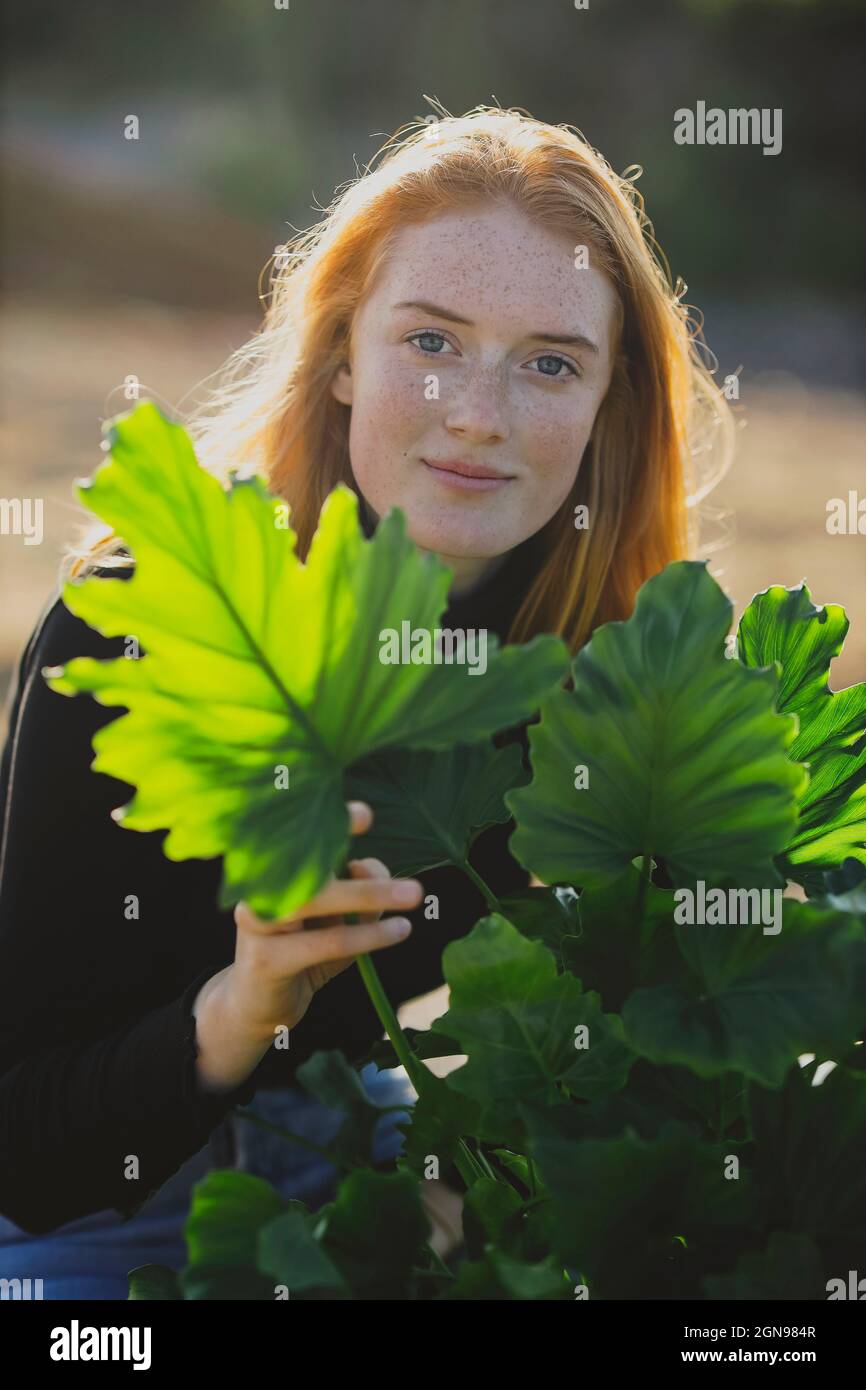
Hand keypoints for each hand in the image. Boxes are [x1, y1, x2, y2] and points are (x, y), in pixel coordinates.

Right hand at [217, 801, 422, 1045]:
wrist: (258, 1009)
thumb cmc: (303, 956)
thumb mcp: (340, 922)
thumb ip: (361, 895)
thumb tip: (368, 868)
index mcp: (274, 870)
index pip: (301, 839)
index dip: (332, 824)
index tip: (364, 815)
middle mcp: (258, 888)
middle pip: (311, 866)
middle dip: (364, 871)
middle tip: (412, 880)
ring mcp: (257, 921)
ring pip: (316, 899)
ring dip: (368, 895)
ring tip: (413, 897)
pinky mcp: (264, 958)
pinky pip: (325, 941)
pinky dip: (367, 936)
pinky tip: (398, 931)